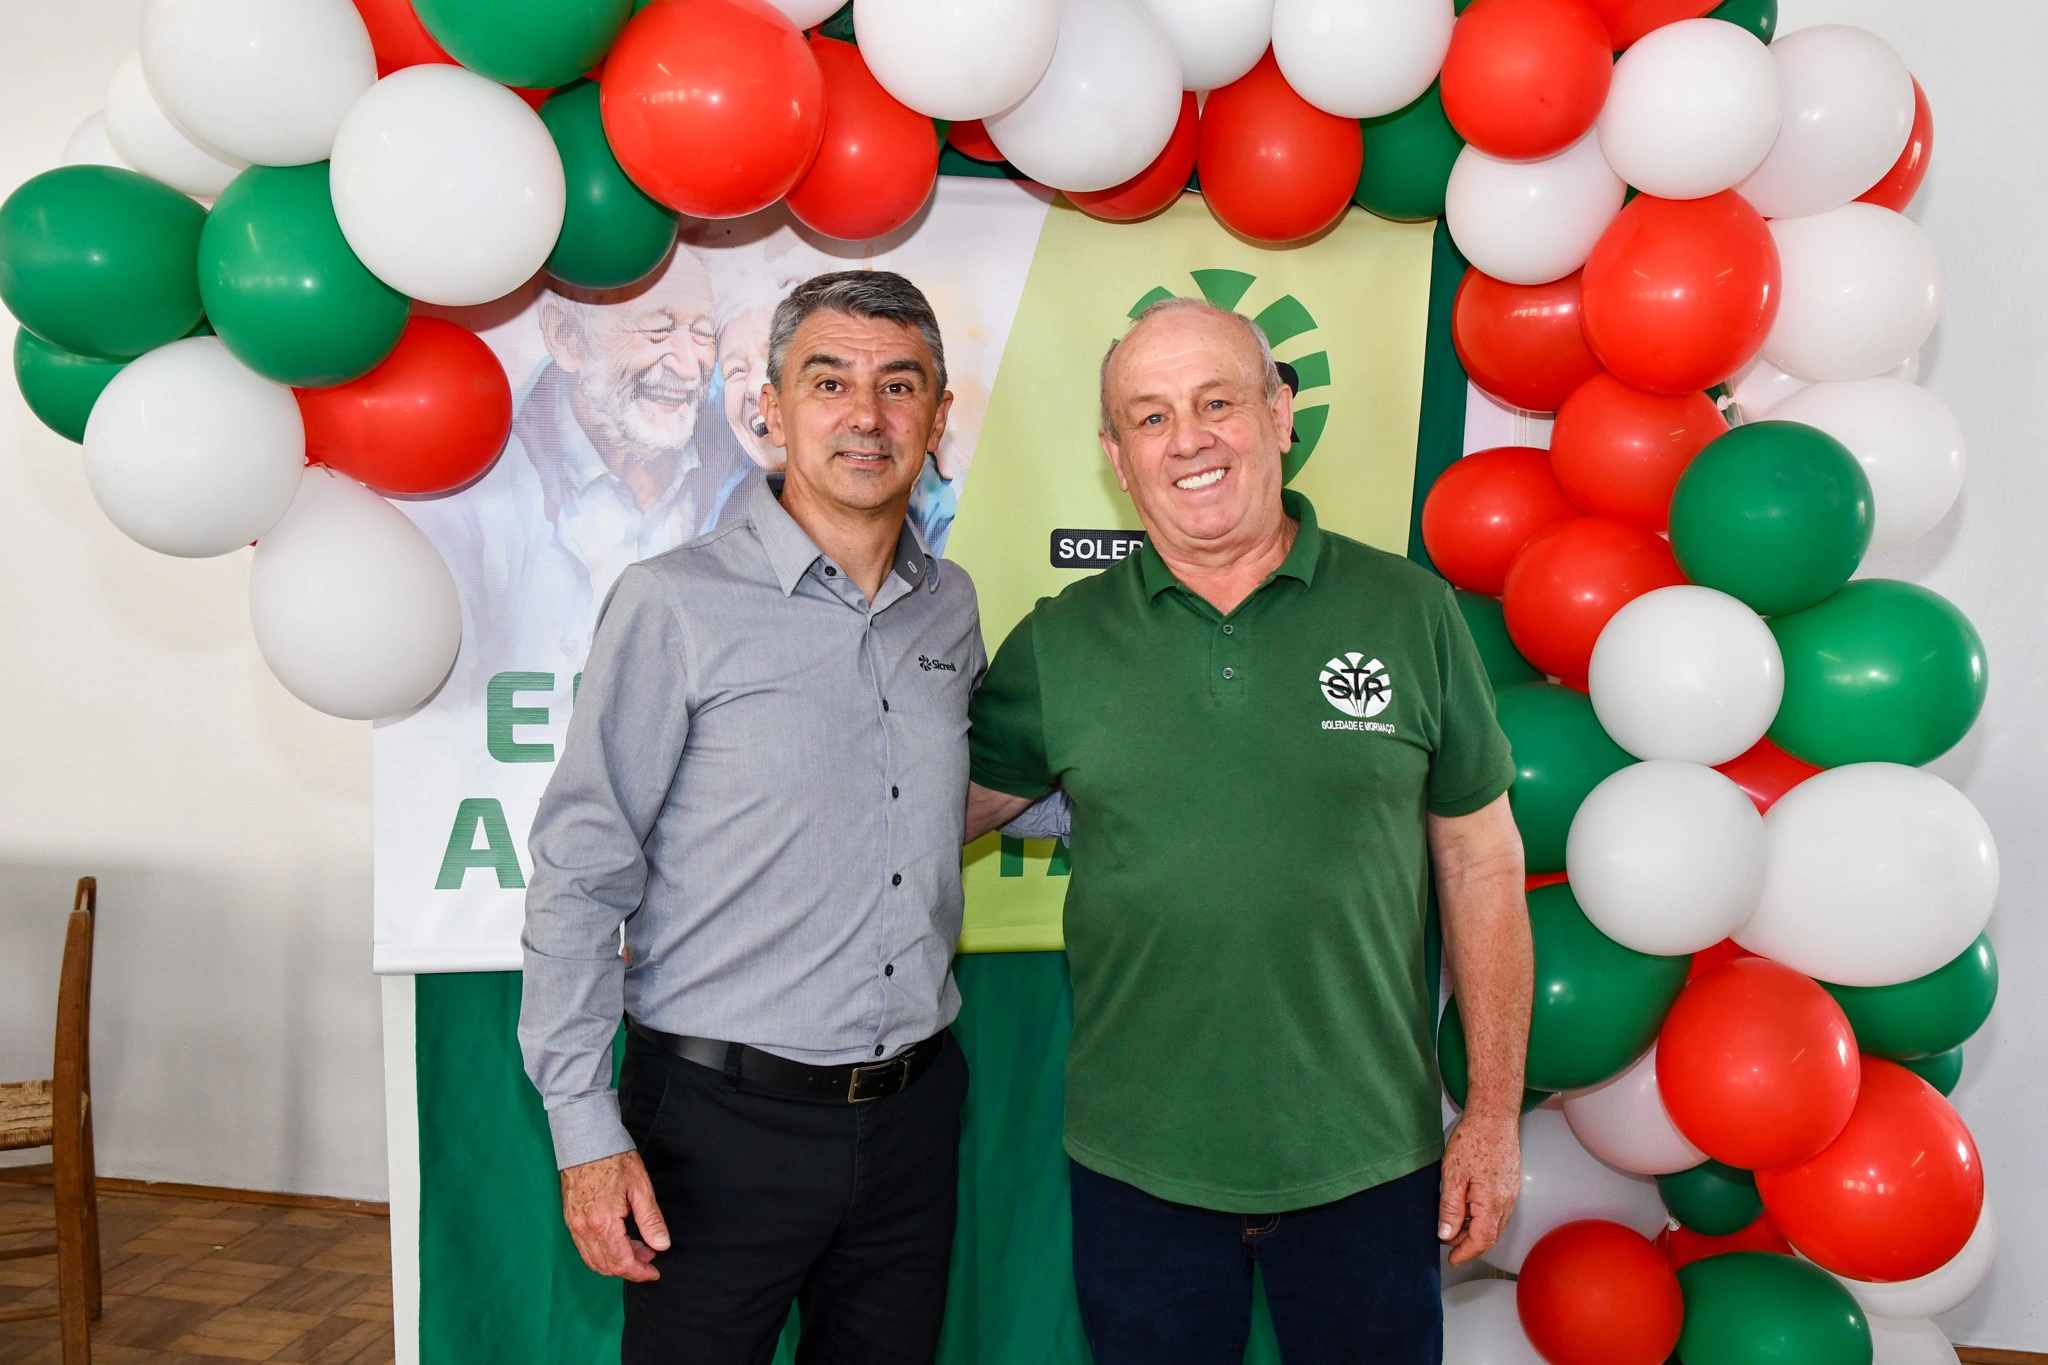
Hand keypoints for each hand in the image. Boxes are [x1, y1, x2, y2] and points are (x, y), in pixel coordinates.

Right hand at [560, 1150, 669, 1281]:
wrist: (586, 1141)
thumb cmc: (614, 1160)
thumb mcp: (640, 1187)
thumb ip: (651, 1220)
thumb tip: (661, 1245)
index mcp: (603, 1222)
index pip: (621, 1262)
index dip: (640, 1273)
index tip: (654, 1272)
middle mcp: (583, 1229)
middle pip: (606, 1266)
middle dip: (630, 1268)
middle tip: (649, 1257)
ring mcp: (573, 1226)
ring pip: (593, 1260)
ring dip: (616, 1262)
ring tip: (638, 1248)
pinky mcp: (569, 1220)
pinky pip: (584, 1249)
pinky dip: (602, 1253)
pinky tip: (619, 1241)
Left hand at [1439, 1113, 1520, 1265]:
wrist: (1494, 1117)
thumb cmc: (1474, 1141)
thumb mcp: (1452, 1176)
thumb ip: (1450, 1208)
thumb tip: (1446, 1235)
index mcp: (1492, 1203)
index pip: (1481, 1240)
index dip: (1466, 1252)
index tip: (1452, 1259)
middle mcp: (1506, 1202)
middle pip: (1491, 1235)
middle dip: (1470, 1245)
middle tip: (1450, 1245)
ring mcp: (1511, 1193)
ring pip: (1496, 1224)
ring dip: (1476, 1231)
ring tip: (1455, 1228)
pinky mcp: (1510, 1184)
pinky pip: (1499, 1210)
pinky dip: (1483, 1218)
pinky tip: (1469, 1210)